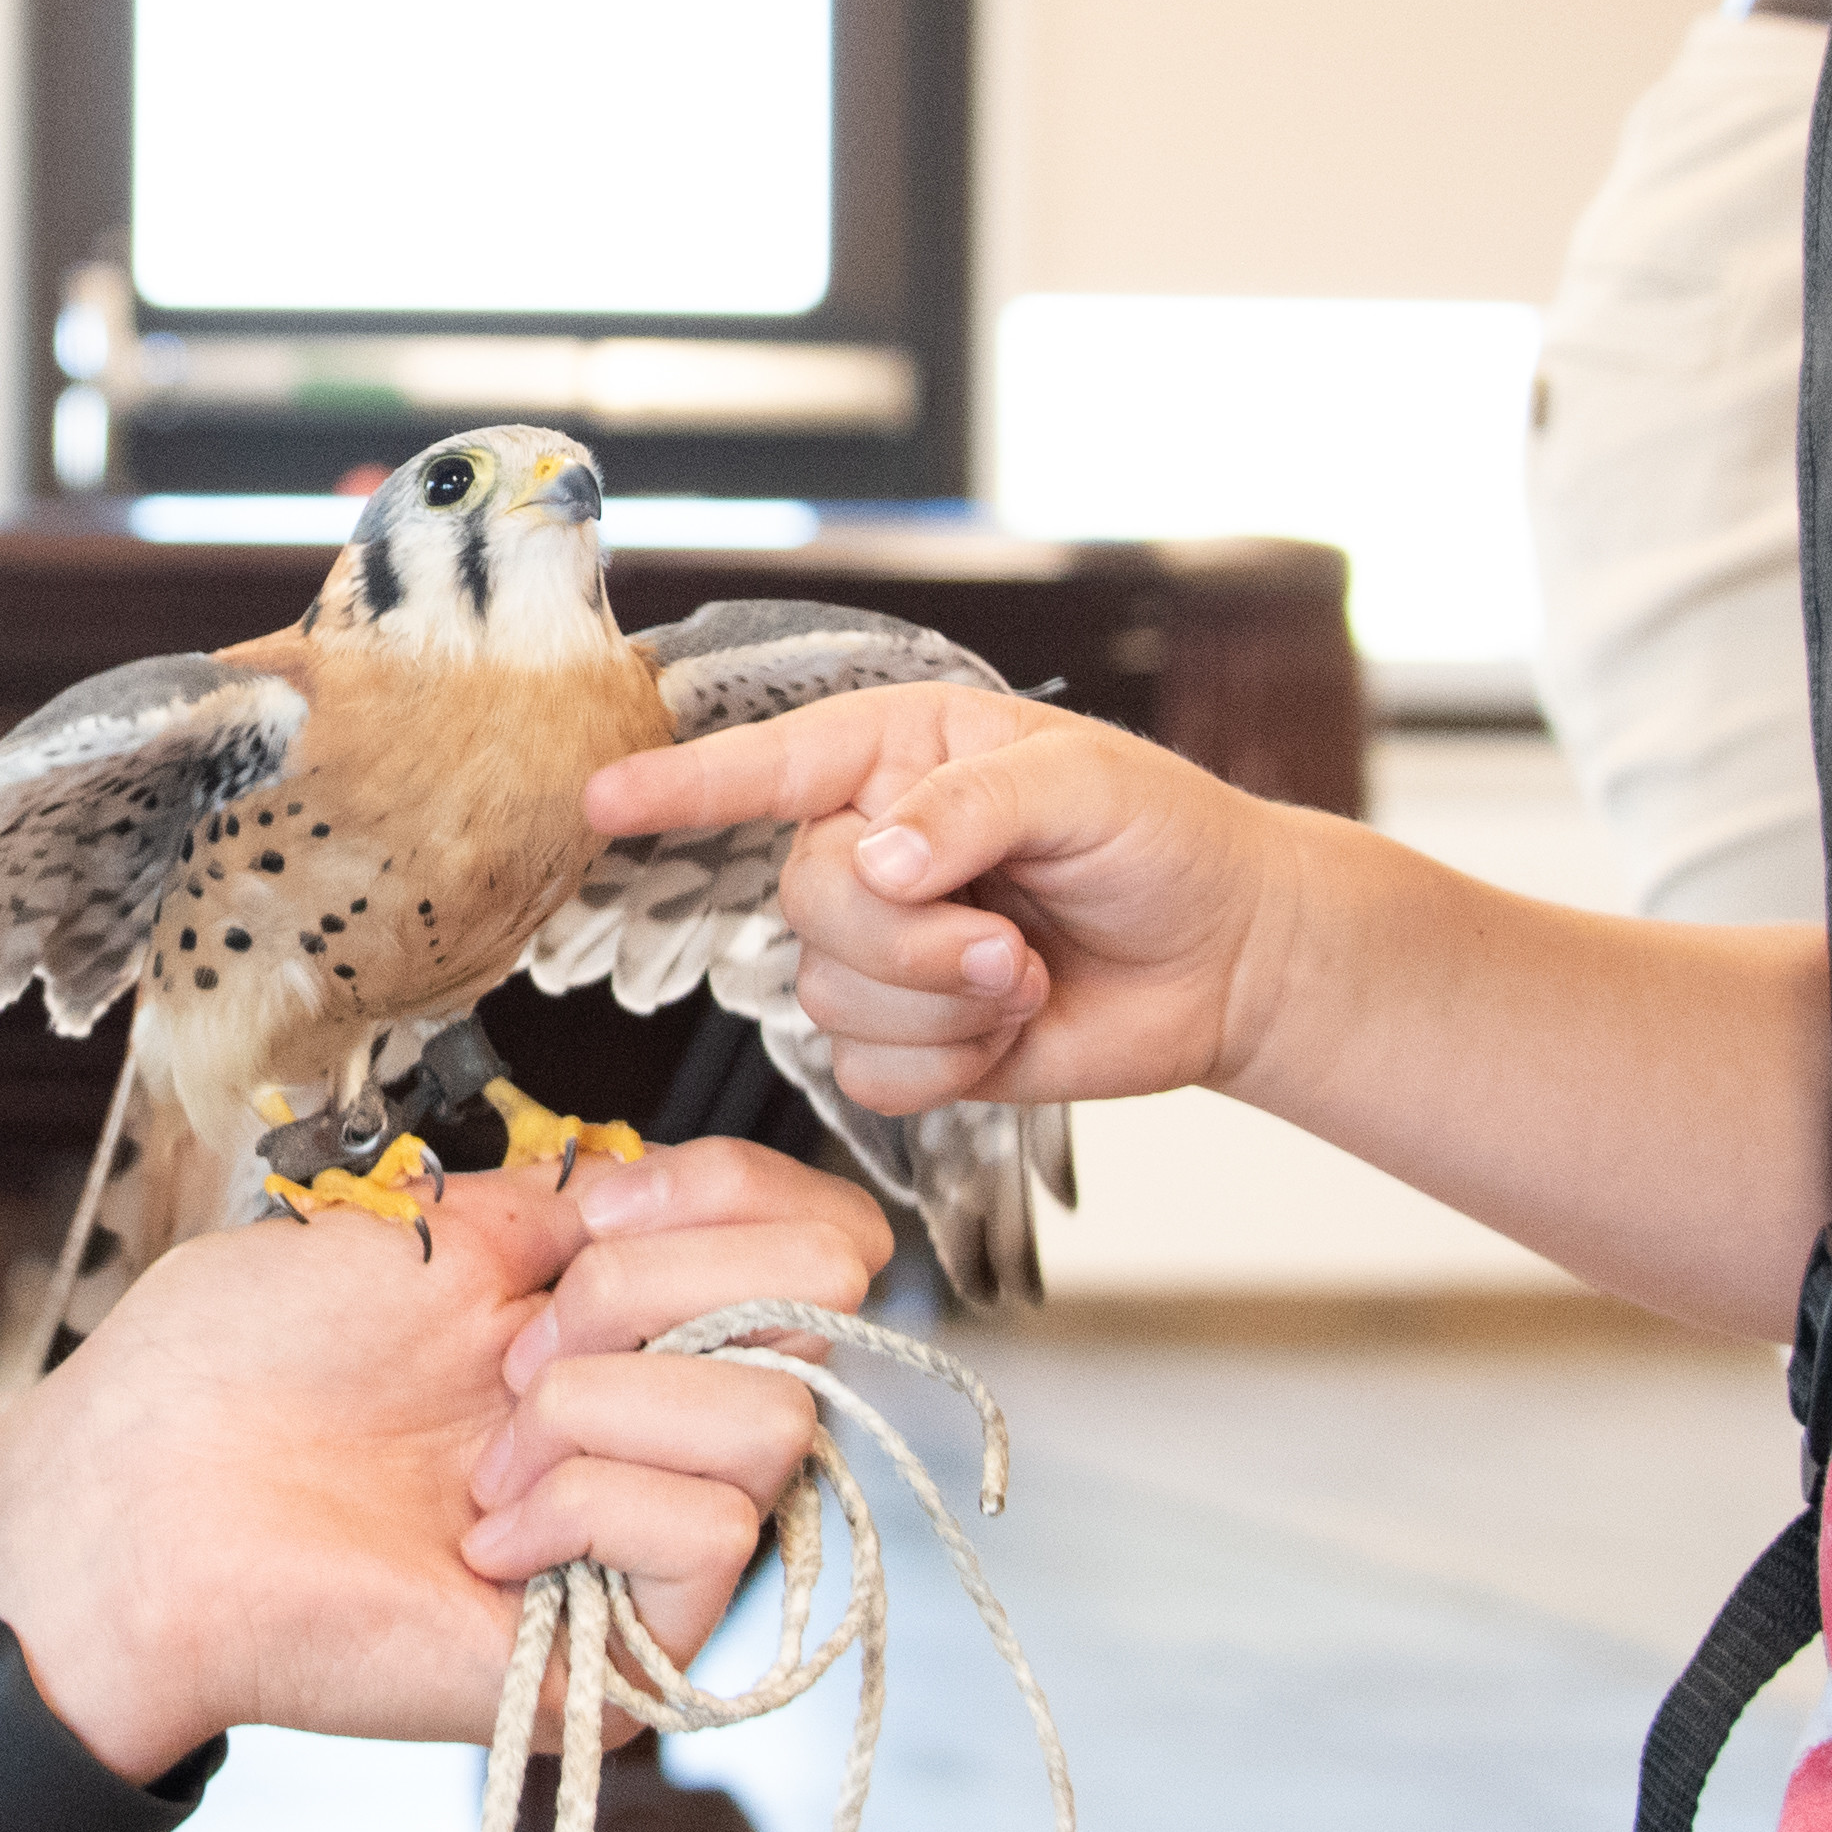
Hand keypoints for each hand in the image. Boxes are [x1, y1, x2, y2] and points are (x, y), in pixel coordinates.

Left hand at [0, 1135, 871, 1769]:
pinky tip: (481, 1536)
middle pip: (827, 1306)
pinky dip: (585, 1504)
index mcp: (624, 1322)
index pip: (821, 1240)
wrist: (147, 1495)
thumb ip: (595, 1209)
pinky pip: (712, 1531)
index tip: (606, 1208)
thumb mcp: (444, 1229)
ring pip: (776, 1422)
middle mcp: (664, 1431)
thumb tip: (707, 1209)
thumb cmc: (248, 1362)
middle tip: (508, 1346)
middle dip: (652, 1288)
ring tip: (480, 1452)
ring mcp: (656, 1549)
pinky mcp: (634, 1656)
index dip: (743, 1195)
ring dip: (596, 1403)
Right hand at [579, 684, 1304, 1124]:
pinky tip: (1008, 1034)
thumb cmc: (1165, 841)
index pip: (767, 765)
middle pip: (804, 902)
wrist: (1226, 958)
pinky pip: (863, 1075)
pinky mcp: (907, 1041)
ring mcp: (882, 951)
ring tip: (1026, 975)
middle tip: (1012, 943)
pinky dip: (947, 1068)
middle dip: (912, 940)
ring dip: (944, 1008)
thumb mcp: (1088, 784)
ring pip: (828, 998)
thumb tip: (881, 860)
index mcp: (896, 757)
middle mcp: (869, 847)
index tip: (604, 798)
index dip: (684, 784)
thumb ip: (975, 806)